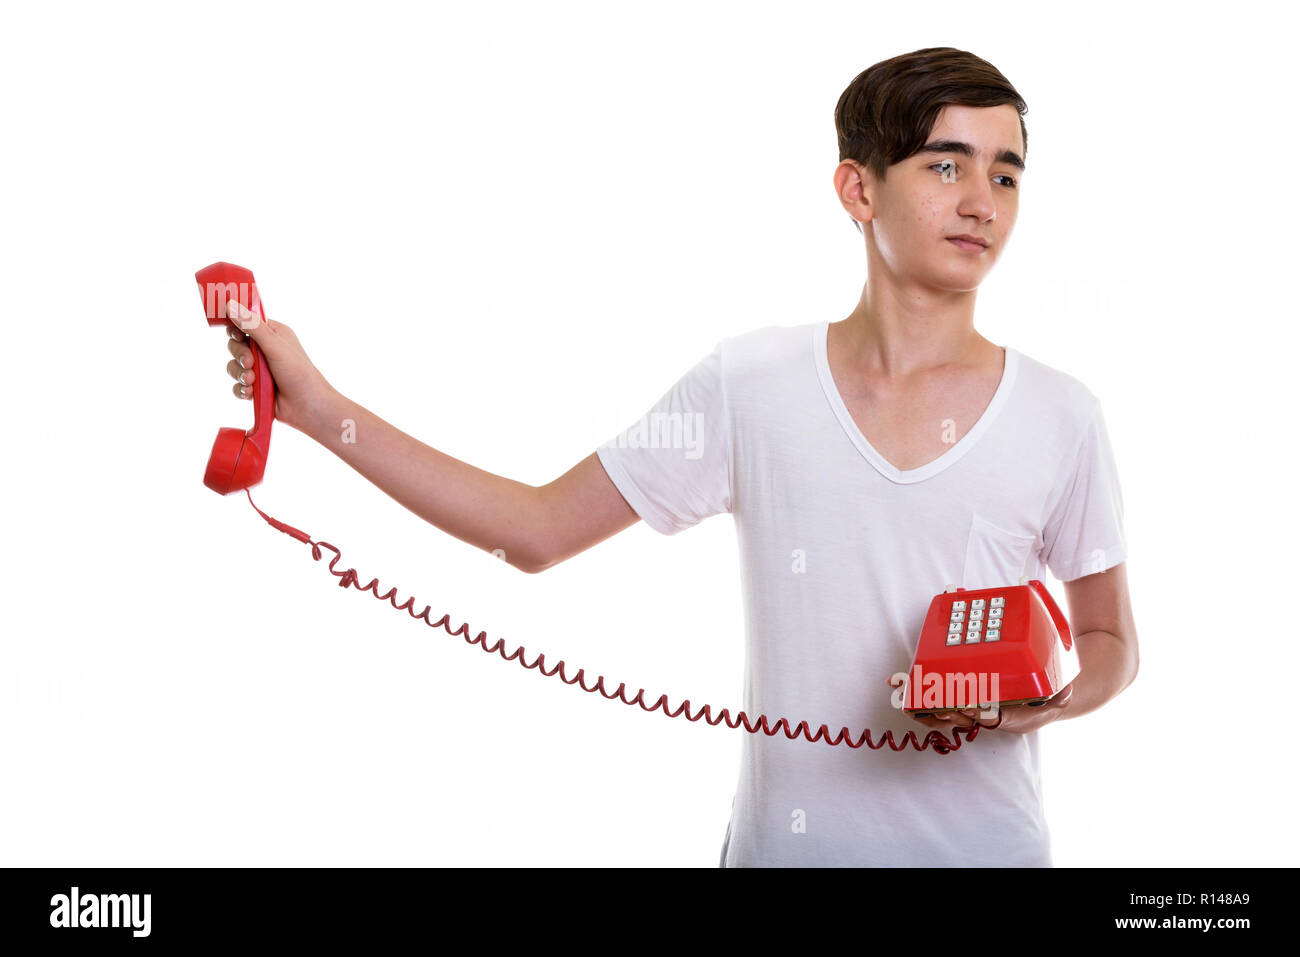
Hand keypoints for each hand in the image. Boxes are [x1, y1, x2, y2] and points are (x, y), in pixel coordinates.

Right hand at [223, 299, 333, 433]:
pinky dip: (242, 389)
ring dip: (240, 374)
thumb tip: (230, 305)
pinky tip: (251, 393)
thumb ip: (252, 326)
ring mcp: (260, 369)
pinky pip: (237, 385)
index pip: (245, 322)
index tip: (235, 334)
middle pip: (235, 345)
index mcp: (273, 333)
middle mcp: (265, 349)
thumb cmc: (299, 373)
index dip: (236, 327)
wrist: (308, 407)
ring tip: (253, 382)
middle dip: (239, 356)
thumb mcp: (275, 346)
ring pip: (234, 366)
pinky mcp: (256, 387)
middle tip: (250, 364)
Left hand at [885, 676, 1073, 734]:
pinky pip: (941, 707)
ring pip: (945, 716)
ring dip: (924, 711)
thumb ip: (1060, 695)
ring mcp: (973, 712)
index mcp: (1007, 717)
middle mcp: (986, 717)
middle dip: (939, 712)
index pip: (987, 716)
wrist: (1043, 705)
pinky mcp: (964, 705)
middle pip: (958, 718)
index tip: (963, 707)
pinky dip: (924, 704)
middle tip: (921, 704)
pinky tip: (906, 698)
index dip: (974, 712)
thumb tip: (1065, 689)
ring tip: (904, 703)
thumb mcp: (1058, 698)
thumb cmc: (1046, 700)